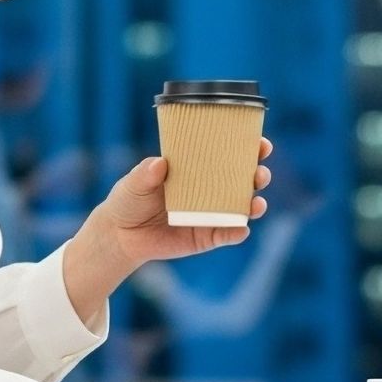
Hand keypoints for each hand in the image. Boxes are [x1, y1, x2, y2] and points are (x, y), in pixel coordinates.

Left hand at [82, 141, 274, 268]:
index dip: (250, 149)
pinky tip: (242, 228)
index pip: (229, 155)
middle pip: (244, 181)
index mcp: (197, 169)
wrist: (120, 235)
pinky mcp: (206, 237)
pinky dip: (237, 232)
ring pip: (242, 208)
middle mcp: (210, 190)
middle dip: (259, 175)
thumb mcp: (134, 182)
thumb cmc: (130, 199)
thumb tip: (159, 163)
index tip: (261, 144)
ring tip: (256, 204)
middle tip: (260, 173)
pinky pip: (227, 234)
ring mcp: (211, 214)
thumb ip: (145, 173)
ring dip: (255, 205)